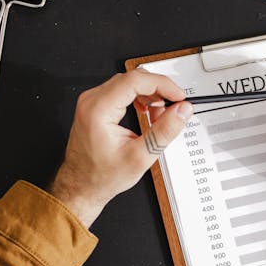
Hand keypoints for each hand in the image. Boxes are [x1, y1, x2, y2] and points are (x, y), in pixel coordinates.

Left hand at [49, 71, 191, 227]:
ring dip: (150, 96)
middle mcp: (91, 101)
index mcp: (98, 110)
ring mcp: (92, 102)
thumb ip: (165, 131)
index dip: (162, 85)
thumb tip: (182, 111)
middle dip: (158, 91)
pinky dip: (139, 99)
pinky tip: (147, 114)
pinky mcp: (96, 106)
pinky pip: (122, 92)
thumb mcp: (140, 156)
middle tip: (174, 108)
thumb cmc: (102, 176)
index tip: (178, 96)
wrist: (83, 186)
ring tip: (160, 117)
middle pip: (133, 79)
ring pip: (128, 84)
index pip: (135, 81)